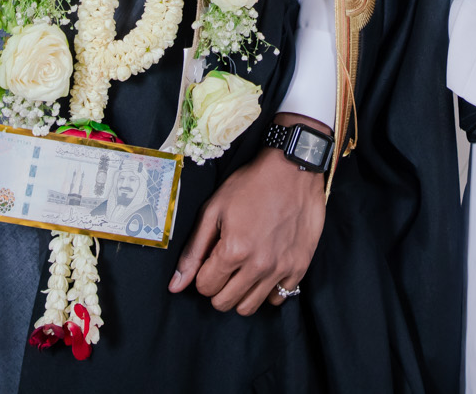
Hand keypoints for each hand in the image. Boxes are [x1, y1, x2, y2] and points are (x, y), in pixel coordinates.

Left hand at [169, 114, 327, 314]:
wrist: (294, 169)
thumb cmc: (251, 185)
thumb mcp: (214, 210)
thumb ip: (194, 251)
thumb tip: (175, 286)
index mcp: (233, 250)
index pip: (205, 287)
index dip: (202, 274)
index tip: (210, 259)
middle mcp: (258, 266)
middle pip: (225, 303)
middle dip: (218, 288)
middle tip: (224, 267)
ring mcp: (281, 268)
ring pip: (249, 307)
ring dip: (240, 293)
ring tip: (242, 271)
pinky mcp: (300, 267)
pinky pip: (278, 298)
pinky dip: (268, 290)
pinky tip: (265, 270)